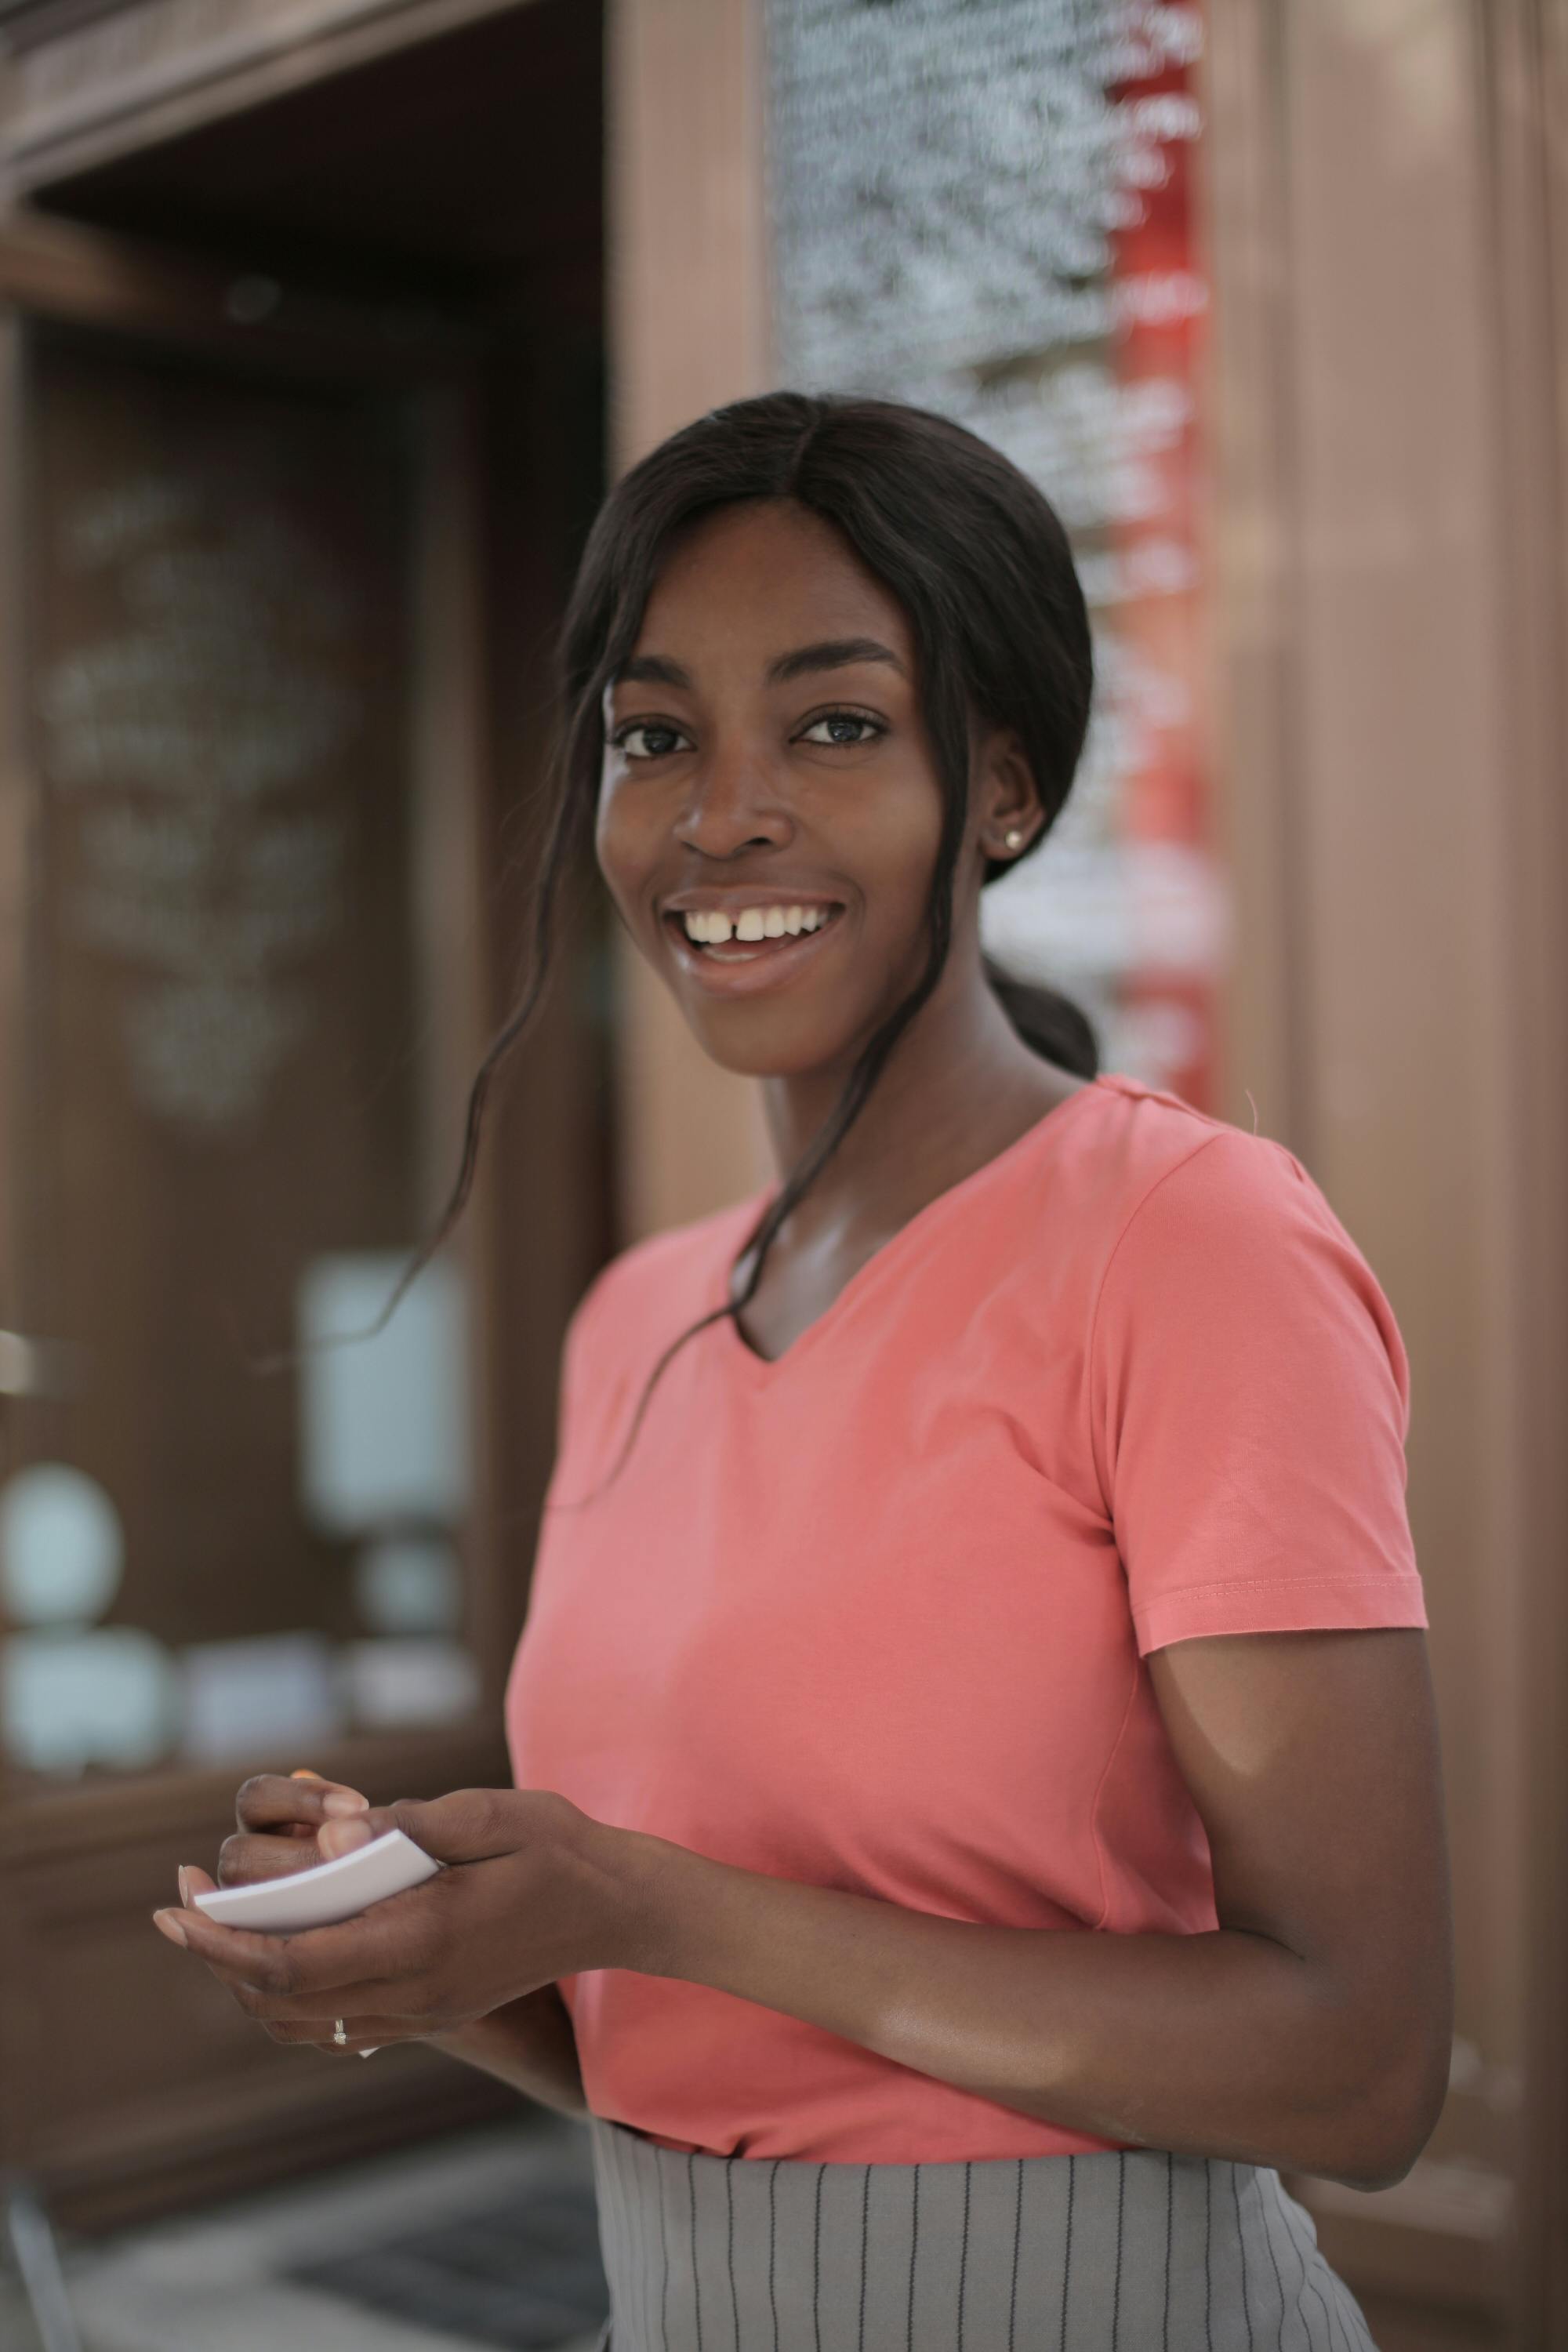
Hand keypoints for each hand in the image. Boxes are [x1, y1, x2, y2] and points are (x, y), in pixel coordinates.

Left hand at [152, 1787, 630, 2061]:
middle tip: (176, 1902)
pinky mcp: (430, 2015)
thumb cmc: (559, 1848)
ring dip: (247, 1978)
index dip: (222, 1938)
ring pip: (302, 2021)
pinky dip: (289, 1996)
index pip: (294, 1959)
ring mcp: (422, 2012)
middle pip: (281, 1998)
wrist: (618, 1909)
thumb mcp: (496, 1812)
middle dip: (216, 1955)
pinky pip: (336, 2024)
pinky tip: (280, 1951)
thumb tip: (337, 1830)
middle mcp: (414, 1991)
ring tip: (217, 1925)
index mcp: (423, 1938)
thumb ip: (416, 1823)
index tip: (176, 1906)